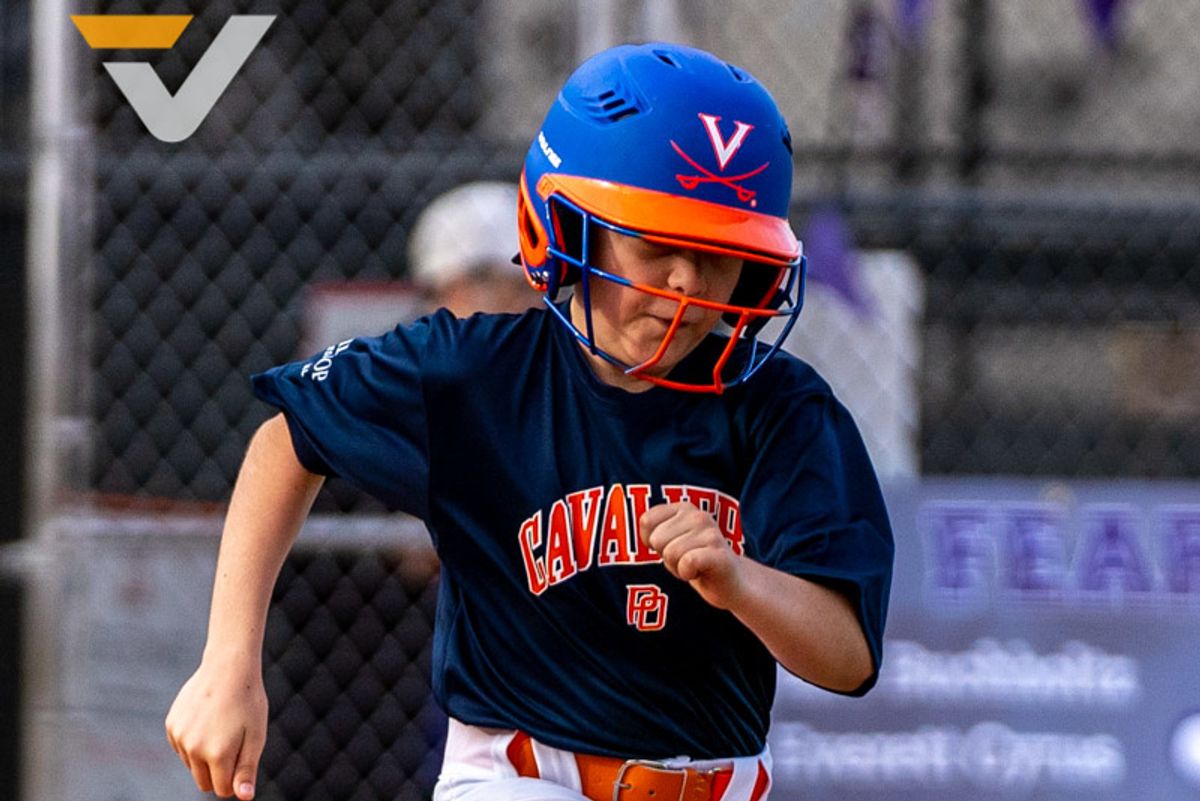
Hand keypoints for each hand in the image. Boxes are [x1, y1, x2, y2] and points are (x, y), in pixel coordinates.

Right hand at [165, 656, 267, 799]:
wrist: (228, 667)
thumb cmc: (248, 702)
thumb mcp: (256, 736)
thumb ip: (247, 769)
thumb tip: (243, 797)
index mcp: (218, 754)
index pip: (221, 790)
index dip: (234, 780)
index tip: (242, 761)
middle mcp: (194, 749)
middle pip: (203, 782)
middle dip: (218, 772)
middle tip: (234, 744)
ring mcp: (180, 736)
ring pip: (192, 765)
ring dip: (205, 755)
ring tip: (222, 726)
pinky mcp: (171, 726)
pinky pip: (182, 748)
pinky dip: (194, 741)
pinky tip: (207, 719)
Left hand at [639, 502, 745, 608]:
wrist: (730, 582)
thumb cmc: (694, 560)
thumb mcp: (671, 539)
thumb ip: (654, 529)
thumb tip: (641, 522)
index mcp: (684, 508)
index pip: (646, 521)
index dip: (651, 541)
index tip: (669, 546)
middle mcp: (699, 516)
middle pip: (657, 540)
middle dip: (666, 556)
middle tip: (685, 560)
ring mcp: (712, 534)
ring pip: (670, 553)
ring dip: (677, 567)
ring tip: (694, 566)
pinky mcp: (719, 555)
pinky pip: (687, 563)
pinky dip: (687, 573)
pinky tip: (700, 572)